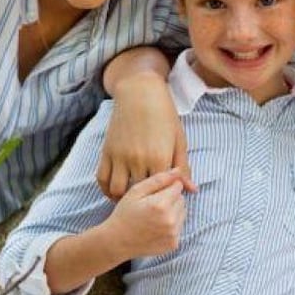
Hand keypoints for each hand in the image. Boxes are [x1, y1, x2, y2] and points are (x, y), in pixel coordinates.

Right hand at [97, 72, 194, 199]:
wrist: (140, 93)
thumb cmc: (164, 115)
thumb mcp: (179, 140)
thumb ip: (183, 167)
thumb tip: (192, 190)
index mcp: (160, 158)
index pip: (161, 192)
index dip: (164, 197)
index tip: (166, 197)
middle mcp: (138, 160)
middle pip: (140, 194)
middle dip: (145, 200)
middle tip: (149, 201)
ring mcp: (120, 156)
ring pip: (118, 191)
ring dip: (123, 198)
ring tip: (132, 199)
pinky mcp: (107, 151)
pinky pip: (102, 179)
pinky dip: (106, 189)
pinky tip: (115, 191)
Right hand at [108, 169, 187, 257]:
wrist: (117, 241)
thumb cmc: (125, 213)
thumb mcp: (136, 191)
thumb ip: (159, 179)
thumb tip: (178, 171)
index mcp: (161, 205)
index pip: (178, 186)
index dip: (167, 186)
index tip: (154, 192)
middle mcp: (170, 220)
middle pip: (181, 199)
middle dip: (171, 198)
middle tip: (152, 205)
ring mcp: (173, 234)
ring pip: (182, 213)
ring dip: (173, 211)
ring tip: (154, 215)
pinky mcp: (174, 244)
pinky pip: (179, 227)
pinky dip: (172, 225)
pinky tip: (156, 226)